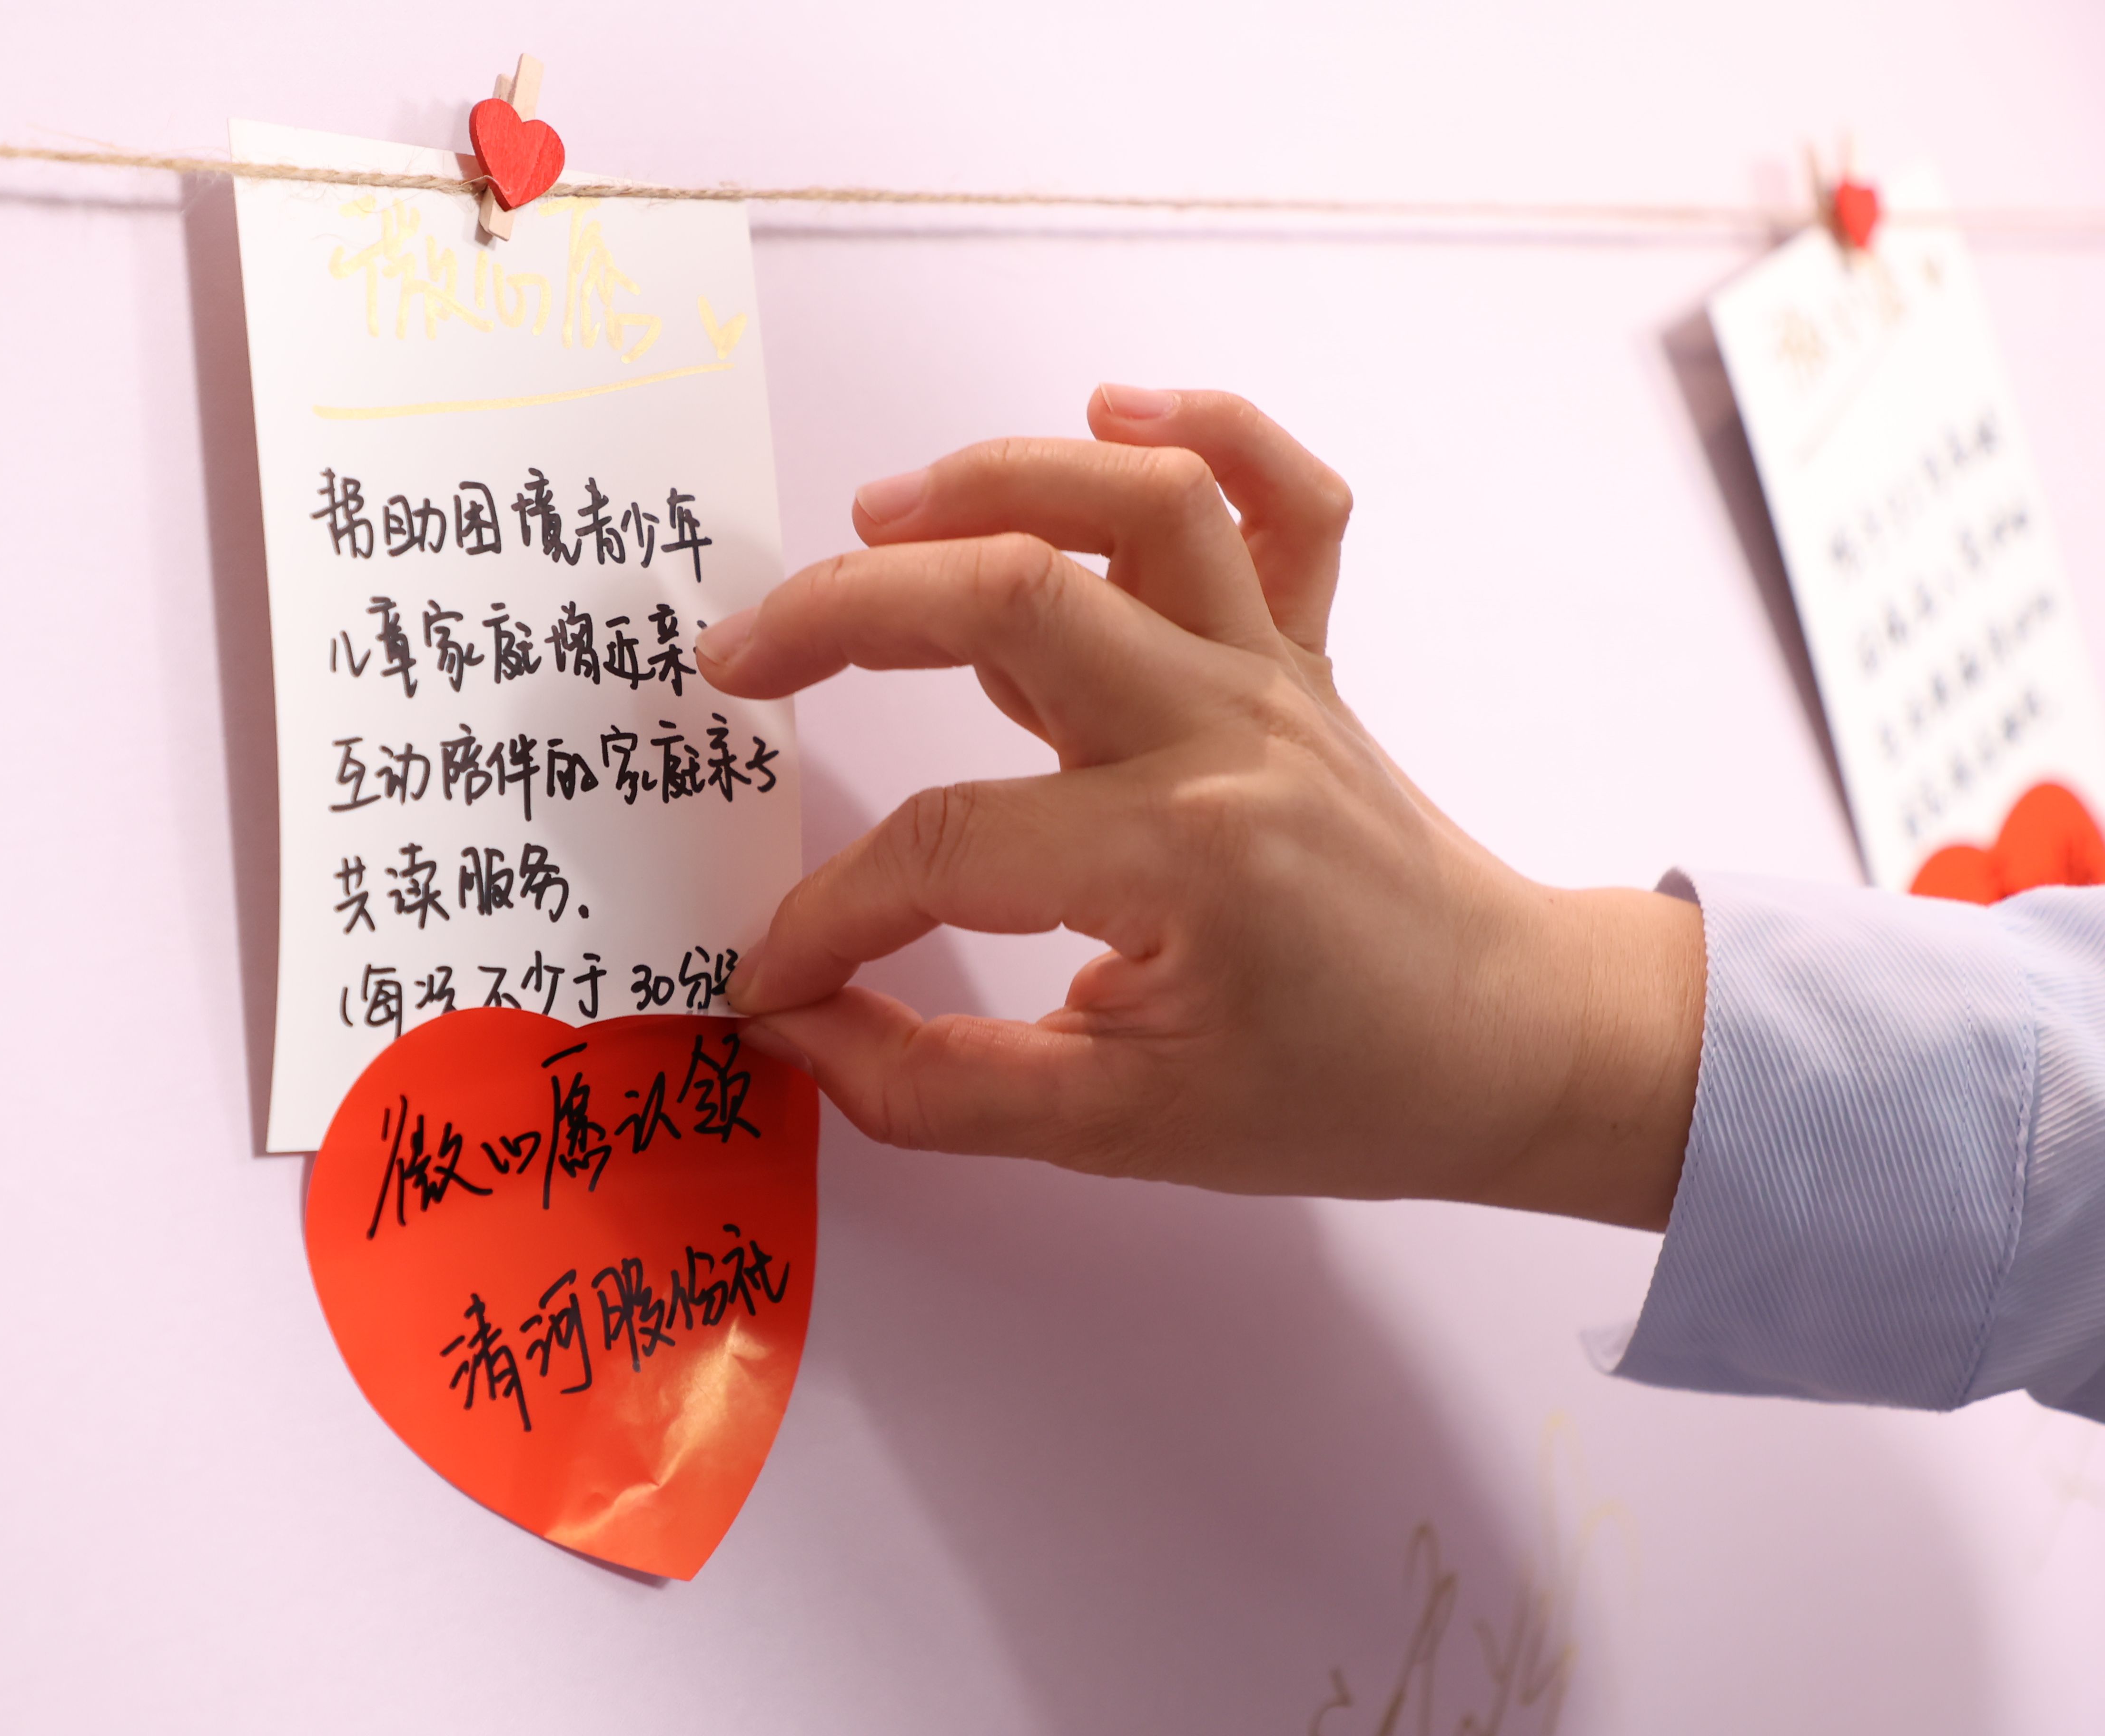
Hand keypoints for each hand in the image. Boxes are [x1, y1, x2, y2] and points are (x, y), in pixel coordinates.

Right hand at [697, 386, 1702, 1229]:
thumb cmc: (1335, 1093)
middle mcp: (1224, 730)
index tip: (768, 971)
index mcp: (1179, 854)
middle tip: (738, 658)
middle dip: (843, 610)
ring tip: (876, 513)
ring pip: (1138, 505)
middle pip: (1008, 597)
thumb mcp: (1121, 1132)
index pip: (944, 852)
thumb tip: (791, 1028)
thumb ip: (935, 1089)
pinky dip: (1205, 430)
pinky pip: (1282, 499)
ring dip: (995, 480)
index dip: (825, 917)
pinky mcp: (1306, 653)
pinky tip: (1110, 417)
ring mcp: (1273, 674)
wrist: (1508, 1046)